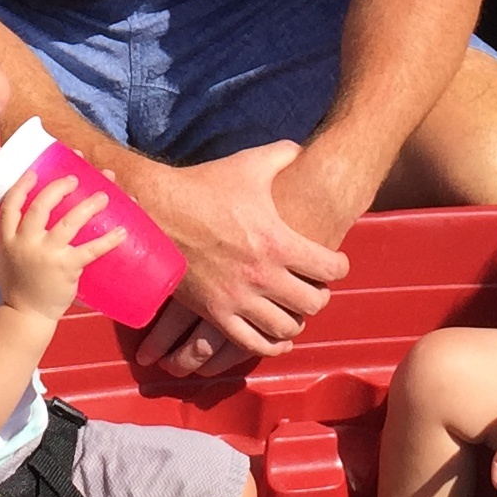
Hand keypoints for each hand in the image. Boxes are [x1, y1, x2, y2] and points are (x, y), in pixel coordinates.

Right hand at [0, 173, 115, 322]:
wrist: (26, 316)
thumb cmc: (14, 289)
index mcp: (9, 240)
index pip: (11, 206)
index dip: (22, 187)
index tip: (34, 173)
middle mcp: (27, 243)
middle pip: (41, 207)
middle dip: (58, 188)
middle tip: (73, 179)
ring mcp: (48, 254)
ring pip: (69, 222)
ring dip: (88, 206)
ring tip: (104, 195)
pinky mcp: (67, 267)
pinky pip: (90, 249)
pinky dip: (108, 240)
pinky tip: (121, 231)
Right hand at [127, 141, 348, 376]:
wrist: (156, 209)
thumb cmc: (204, 186)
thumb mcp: (249, 164)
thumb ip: (282, 155)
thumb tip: (301, 150)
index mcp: (277, 241)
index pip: (329, 268)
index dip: (340, 267)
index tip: (337, 263)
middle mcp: (262, 275)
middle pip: (312, 303)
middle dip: (320, 294)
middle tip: (317, 286)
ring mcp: (238, 298)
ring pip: (285, 327)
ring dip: (297, 320)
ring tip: (297, 309)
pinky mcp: (215, 313)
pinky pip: (251, 344)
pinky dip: (271, 345)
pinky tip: (279, 338)